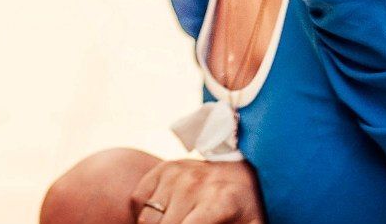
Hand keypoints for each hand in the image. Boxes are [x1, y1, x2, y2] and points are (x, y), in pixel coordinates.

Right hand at [131, 160, 264, 223]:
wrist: (242, 173)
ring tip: (177, 223)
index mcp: (220, 202)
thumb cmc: (246, 211)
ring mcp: (176, 173)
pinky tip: (164, 216)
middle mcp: (194, 183)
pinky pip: (139, 200)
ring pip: (147, 220)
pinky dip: (144, 214)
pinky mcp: (162, 168)